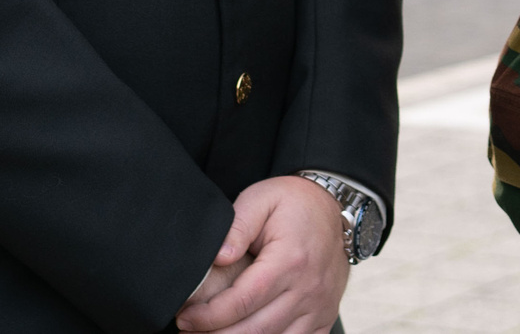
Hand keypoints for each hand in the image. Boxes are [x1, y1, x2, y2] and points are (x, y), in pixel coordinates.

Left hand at [175, 176, 349, 333]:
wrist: (333, 205)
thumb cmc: (293, 203)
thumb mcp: (261, 199)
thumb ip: (237, 226)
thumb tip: (218, 258)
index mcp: (290, 260)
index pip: (243, 301)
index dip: (209, 316)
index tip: (186, 317)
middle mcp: (308, 288)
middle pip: (256, 329)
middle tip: (190, 331)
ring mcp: (320, 305)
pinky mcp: (325, 315)